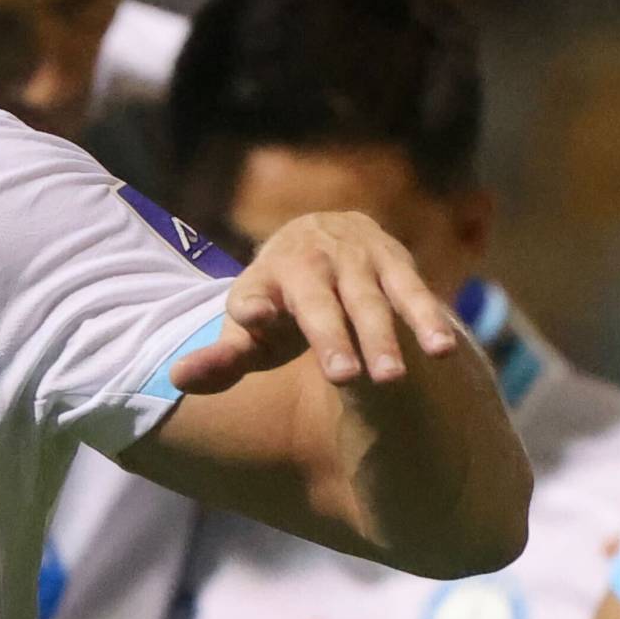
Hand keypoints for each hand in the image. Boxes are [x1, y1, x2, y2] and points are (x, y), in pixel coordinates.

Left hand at [170, 211, 467, 396]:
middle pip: (317, 302)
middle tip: (342, 376)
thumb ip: (221, 360)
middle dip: (330, 336)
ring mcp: (353, 258)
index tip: (252, 316)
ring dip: (383, 337)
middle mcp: (307, 261)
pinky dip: (427, 318)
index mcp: (263, 278)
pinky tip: (441, 350)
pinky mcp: (393, 259)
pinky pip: (412, 291)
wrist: (320, 238)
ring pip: (368, 300)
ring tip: (391, 379)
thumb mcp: (249, 332)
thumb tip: (178, 380)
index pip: (251, 293)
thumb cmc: (279, 305)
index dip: (251, 305)